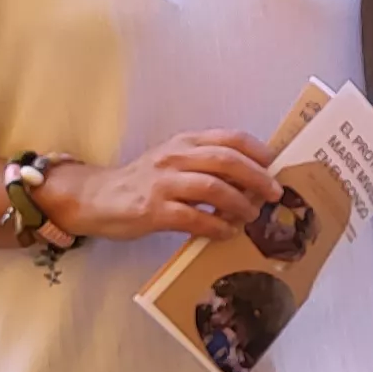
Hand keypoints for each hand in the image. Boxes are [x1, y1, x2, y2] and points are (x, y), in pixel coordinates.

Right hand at [36, 132, 276, 242]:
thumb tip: (250, 177)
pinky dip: (216, 227)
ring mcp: (163, 183)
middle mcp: (175, 157)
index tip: (274, 165)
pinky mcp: (153, 210)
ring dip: (239, 204)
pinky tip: (225, 233)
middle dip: (257, 178)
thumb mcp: (174, 161)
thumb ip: (206, 163)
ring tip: (250, 216)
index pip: (229, 138)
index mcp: (184, 142)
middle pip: (227, 161)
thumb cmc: (144, 181)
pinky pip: (194, 218)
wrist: (98, 197)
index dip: (257, 151)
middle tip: (272, 194)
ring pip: (213, 188)